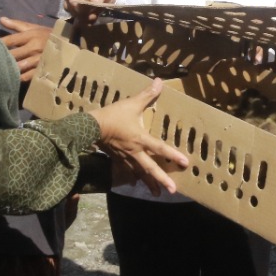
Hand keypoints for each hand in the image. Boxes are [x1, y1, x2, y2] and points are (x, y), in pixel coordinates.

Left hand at [0, 16, 50, 82]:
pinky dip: (19, 78)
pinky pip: (27, 76)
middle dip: (2, 58)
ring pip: (20, 66)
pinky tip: (12, 79)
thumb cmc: (46, 35)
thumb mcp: (33, 28)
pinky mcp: (42, 69)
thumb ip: (16, 25)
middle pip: (13, 54)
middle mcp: (34, 47)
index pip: (9, 40)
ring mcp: (39, 59)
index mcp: (31, 35)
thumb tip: (0, 19)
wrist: (69, 43)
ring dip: (10, 69)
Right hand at [66, 0, 116, 24]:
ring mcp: (74, 1)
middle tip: (92, 16)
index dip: (76, 4)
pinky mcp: (79, 9)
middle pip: (69, 5)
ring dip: (83, 17)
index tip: (87, 10)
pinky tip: (93, 20)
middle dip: (80, 12)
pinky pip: (79, 17)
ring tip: (94, 17)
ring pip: (73, 12)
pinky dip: (85, 20)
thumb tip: (94, 1)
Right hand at [89, 80, 188, 194]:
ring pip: (139, 173)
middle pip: (150, 168)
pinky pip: (126, 170)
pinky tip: (134, 184)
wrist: (91, 127)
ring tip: (157, 194)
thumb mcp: (131, 104)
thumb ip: (147, 94)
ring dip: (148, 183)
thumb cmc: (113, 115)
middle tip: (173, 190)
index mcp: (141, 139)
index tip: (185, 163)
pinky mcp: (116, 159)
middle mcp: (135, 152)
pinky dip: (131, 177)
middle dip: (162, 180)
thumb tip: (159, 81)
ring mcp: (125, 157)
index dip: (173, 155)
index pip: (160, 148)